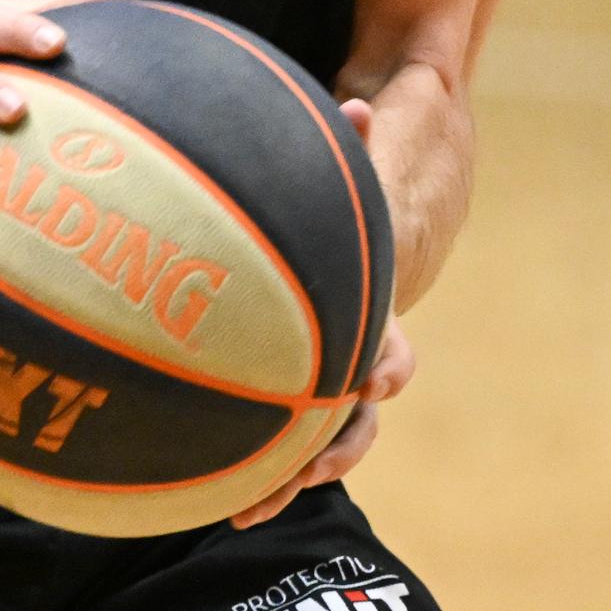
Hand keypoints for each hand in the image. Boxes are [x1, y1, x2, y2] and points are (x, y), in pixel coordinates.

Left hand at [230, 93, 414, 527]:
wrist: (326, 268)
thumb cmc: (325, 223)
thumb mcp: (341, 195)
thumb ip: (349, 153)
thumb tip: (358, 102)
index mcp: (366, 322)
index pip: (392, 355)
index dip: (387, 368)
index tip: (373, 378)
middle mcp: (350, 369)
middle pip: (359, 425)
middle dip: (336, 448)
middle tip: (308, 466)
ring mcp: (318, 397)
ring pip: (318, 454)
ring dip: (289, 482)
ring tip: (248, 508)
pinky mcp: (282, 412)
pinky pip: (275, 456)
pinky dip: (254, 479)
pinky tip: (217, 501)